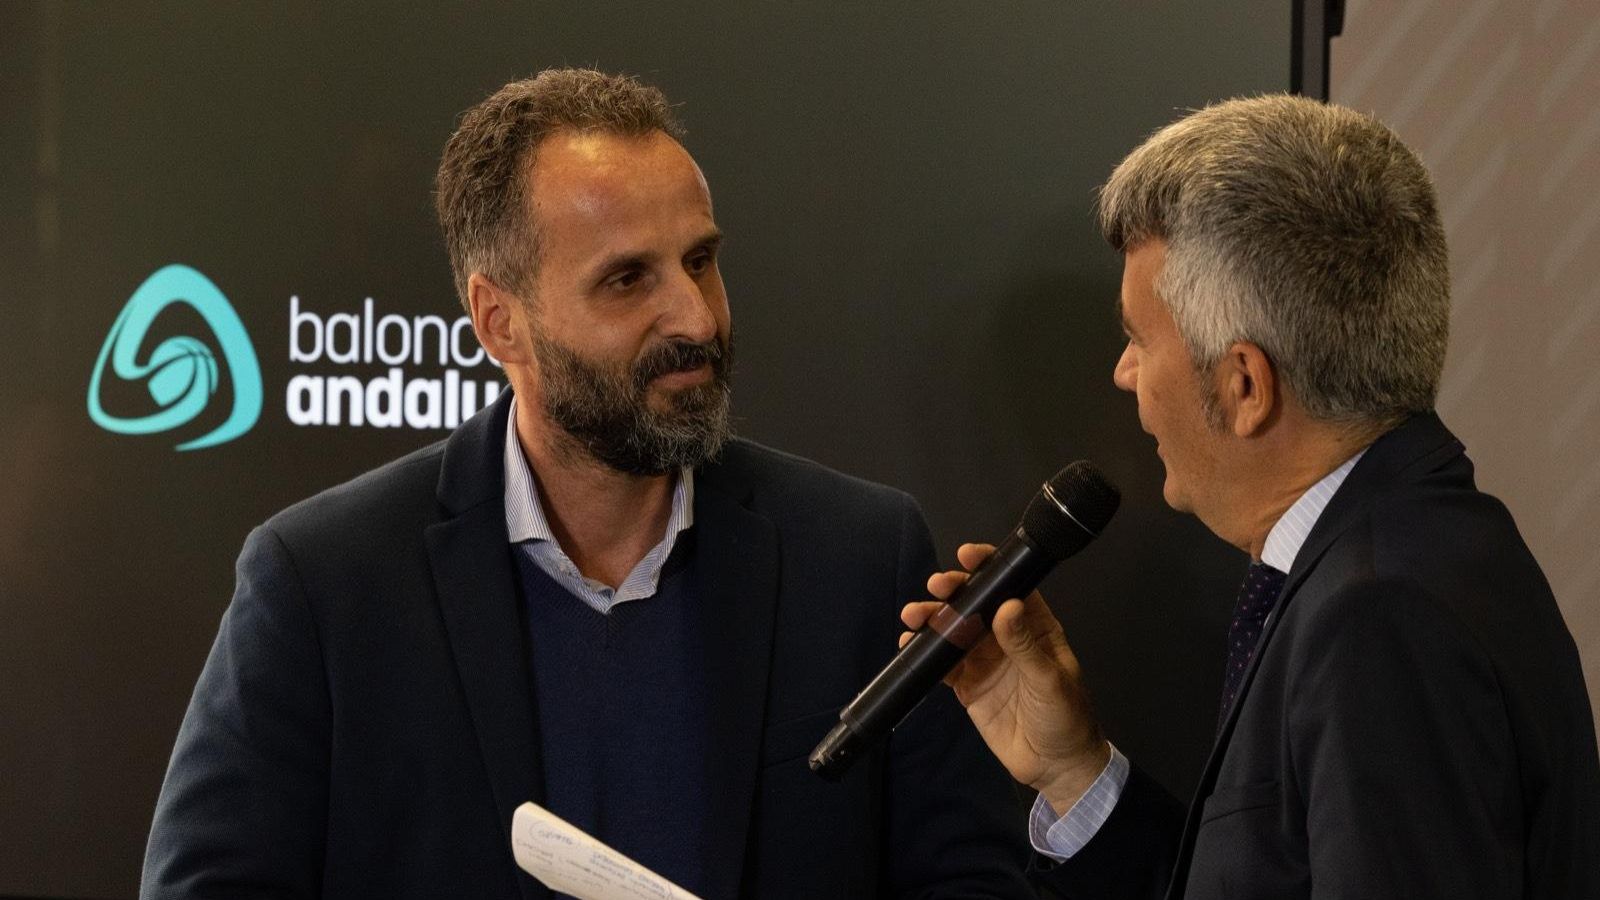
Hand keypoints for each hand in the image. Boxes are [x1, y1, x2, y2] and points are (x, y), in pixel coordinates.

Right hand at [900, 542, 1110, 814]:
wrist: (1054, 766)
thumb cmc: (1066, 718)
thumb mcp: (1049, 680)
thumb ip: (1025, 645)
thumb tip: (1007, 606)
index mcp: (1034, 626)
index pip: (1010, 585)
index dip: (989, 566)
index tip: (968, 556)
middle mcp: (1006, 637)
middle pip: (975, 603)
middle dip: (953, 590)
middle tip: (937, 586)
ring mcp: (984, 659)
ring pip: (953, 629)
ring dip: (933, 618)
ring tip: (915, 615)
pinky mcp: (967, 684)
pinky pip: (942, 662)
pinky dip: (925, 652)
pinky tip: (910, 644)